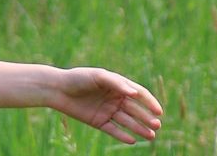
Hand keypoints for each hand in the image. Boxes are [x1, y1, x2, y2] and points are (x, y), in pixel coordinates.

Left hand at [47, 67, 163, 143]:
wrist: (58, 89)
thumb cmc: (79, 78)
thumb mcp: (98, 77)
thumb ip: (117, 84)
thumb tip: (135, 93)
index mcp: (118, 85)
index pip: (139, 94)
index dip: (150, 102)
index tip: (159, 111)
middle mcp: (115, 98)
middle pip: (135, 110)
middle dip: (147, 118)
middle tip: (157, 126)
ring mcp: (107, 111)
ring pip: (127, 121)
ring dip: (139, 128)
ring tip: (151, 136)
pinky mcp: (98, 121)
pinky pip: (113, 130)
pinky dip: (122, 135)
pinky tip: (132, 140)